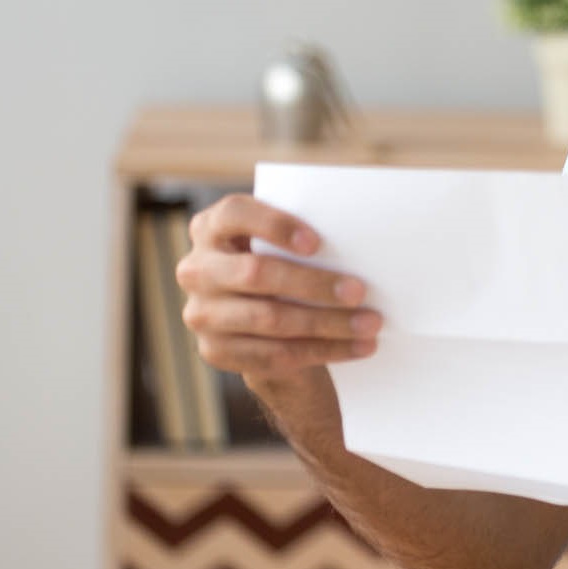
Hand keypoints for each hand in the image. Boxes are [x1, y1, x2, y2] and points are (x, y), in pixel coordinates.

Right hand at [175, 194, 380, 378]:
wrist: (264, 322)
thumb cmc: (284, 264)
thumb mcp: (283, 246)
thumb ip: (302, 239)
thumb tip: (363, 246)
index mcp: (212, 227)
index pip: (234, 214)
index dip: (274, 225)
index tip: (317, 243)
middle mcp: (197, 269)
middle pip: (255, 273)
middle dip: (313, 284)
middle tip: (360, 291)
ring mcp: (202, 313)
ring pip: (269, 319)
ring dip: (327, 323)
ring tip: (370, 323)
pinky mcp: (215, 351)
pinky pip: (274, 355)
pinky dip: (323, 350)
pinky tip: (357, 347)